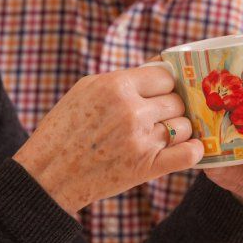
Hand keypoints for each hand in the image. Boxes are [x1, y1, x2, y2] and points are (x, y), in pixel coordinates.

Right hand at [14, 67, 203, 215]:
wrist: (49, 174)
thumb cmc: (65, 128)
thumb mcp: (87, 89)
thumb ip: (125, 78)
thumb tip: (161, 68)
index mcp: (116, 86)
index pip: (166, 76)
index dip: (164, 85)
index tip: (157, 94)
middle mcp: (132, 111)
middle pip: (177, 100)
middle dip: (170, 108)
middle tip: (155, 118)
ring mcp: (141, 140)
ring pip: (185, 126)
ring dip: (178, 130)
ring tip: (159, 135)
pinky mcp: (147, 167)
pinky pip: (189, 154)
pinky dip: (193, 151)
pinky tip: (189, 149)